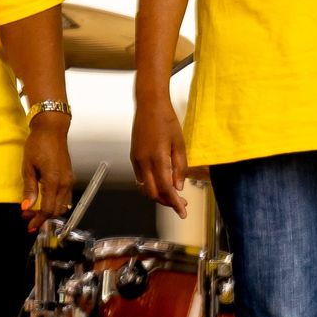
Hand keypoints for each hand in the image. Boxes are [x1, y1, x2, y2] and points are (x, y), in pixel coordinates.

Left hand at [21, 115, 72, 231]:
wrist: (52, 129)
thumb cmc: (39, 143)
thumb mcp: (28, 166)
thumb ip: (29, 188)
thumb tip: (26, 206)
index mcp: (54, 180)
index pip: (48, 209)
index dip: (38, 219)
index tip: (29, 225)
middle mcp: (65, 182)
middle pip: (57, 211)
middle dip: (43, 217)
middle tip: (28, 216)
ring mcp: (69, 180)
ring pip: (63, 205)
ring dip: (50, 211)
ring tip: (35, 209)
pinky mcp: (69, 177)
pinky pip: (65, 197)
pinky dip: (55, 203)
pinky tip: (44, 200)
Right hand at [131, 98, 187, 218]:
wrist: (149, 104)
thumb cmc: (166, 119)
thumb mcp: (180, 143)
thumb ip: (180, 167)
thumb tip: (179, 186)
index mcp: (157, 157)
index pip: (166, 188)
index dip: (174, 203)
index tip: (183, 211)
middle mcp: (143, 161)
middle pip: (153, 192)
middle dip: (166, 202)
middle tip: (181, 204)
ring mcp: (136, 159)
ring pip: (145, 187)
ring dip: (158, 195)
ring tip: (173, 195)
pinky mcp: (134, 157)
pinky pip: (140, 178)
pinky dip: (151, 186)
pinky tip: (162, 184)